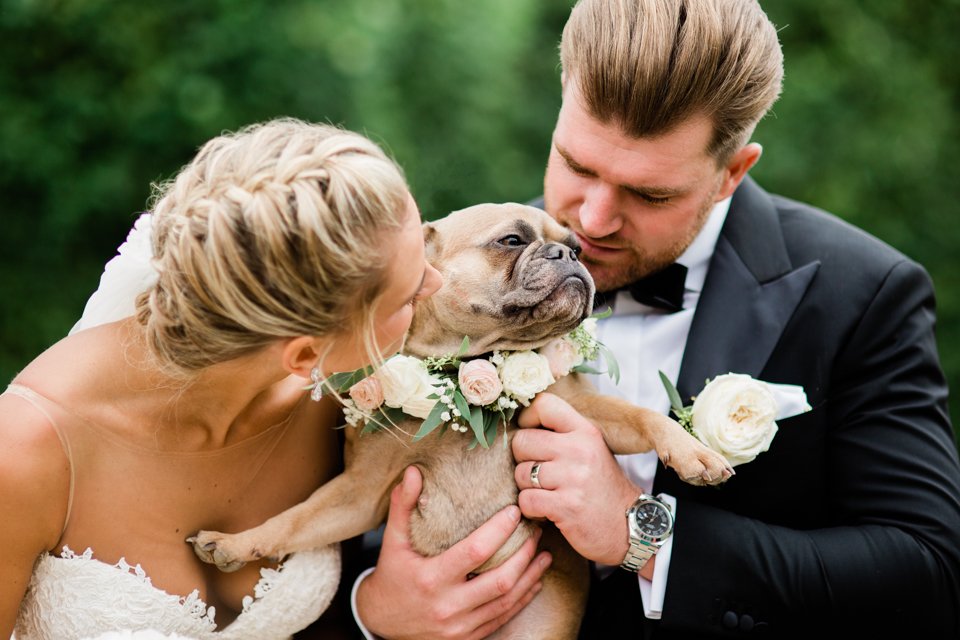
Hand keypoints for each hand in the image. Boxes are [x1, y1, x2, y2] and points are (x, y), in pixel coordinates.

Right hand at [356, 466, 551, 639]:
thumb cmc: (392, 574)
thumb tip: (414, 471)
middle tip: (536, 530)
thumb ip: (403, 505)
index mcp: (431, 579)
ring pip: (506, 601)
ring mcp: (460, 627)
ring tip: (544, 553)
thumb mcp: (393, 540)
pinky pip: (503, 618)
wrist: (382, 622)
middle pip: (500, 580)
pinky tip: (534, 581)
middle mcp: (448, 606)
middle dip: (524, 553)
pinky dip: (522, 598)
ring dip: (530, 576)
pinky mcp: (468, 638)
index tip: (515, 511)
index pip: (475, 552)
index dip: (499, 530)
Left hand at [513, 392, 639, 566]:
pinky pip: (526, 500)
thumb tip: (522, 423)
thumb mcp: (591, 449)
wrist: (629, 526)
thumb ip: (563, 434)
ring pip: (521, 474)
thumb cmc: (602, 487)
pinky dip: (531, 509)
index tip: (530, 435)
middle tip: (540, 473)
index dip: (527, 419)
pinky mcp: (566, 506)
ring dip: (527, 488)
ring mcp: (573, 478)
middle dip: (524, 460)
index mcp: (585, 432)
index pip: (543, 405)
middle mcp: (580, 450)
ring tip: (548, 493)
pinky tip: (547, 510)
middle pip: (522, 441)